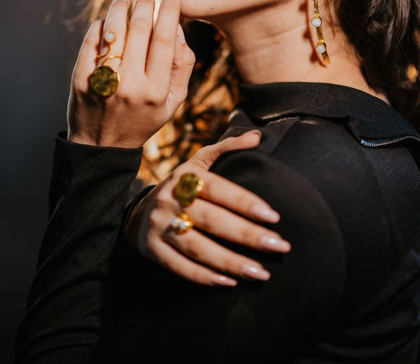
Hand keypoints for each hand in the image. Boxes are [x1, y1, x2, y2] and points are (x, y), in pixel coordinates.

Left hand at [67, 0, 194, 147]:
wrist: (102, 145)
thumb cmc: (143, 118)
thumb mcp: (173, 100)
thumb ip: (182, 64)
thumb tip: (177, 25)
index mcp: (156, 89)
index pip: (164, 38)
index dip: (169, 10)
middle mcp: (130, 85)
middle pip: (140, 29)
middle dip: (146, 4)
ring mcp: (104, 82)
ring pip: (114, 31)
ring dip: (120, 8)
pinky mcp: (81, 80)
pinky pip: (92, 42)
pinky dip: (100, 26)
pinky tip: (107, 19)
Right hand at [125, 130, 291, 285]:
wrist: (140, 211)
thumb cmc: (182, 185)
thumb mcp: (198, 161)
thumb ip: (227, 148)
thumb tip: (257, 136)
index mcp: (186, 176)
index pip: (218, 189)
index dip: (245, 202)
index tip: (273, 216)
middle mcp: (171, 199)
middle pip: (212, 220)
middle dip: (247, 235)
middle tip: (279, 246)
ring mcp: (160, 225)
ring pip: (197, 247)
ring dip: (231, 262)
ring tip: (261, 273)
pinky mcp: (153, 249)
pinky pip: (179, 267)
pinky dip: (204, 277)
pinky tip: (229, 282)